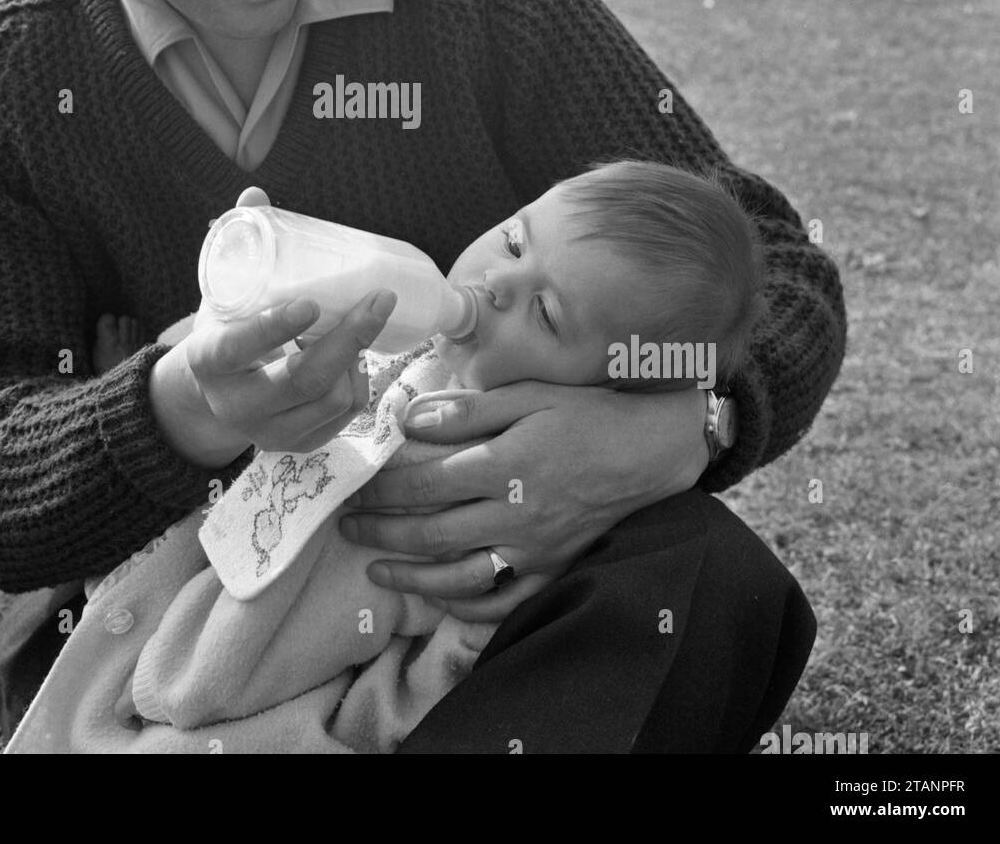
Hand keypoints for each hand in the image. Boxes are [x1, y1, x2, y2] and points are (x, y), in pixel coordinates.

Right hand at [151, 187, 397, 464]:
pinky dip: (358, 383)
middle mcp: (236, 407)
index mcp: (210, 363)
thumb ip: (239, 243)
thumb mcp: (223, 289)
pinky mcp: (297, 446)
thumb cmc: (225, 327)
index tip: (310, 303)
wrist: (213, 393)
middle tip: (378, 300)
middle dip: (349, 340)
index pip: (239, 348)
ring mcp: (268, 433)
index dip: (273, 329)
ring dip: (356, 359)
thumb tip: (256, 194)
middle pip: (302, 380)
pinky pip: (344, 417)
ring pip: (331, 400)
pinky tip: (353, 358)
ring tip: (356, 326)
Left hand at [338, 381, 707, 620]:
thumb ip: (467, 409)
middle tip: (347, 529)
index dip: (384, 488)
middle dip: (382, 532)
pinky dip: (467, 605)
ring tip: (376, 572)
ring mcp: (535, 548)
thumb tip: (409, 418)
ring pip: (460, 575)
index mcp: (505, 465)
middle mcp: (516, 514)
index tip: (356, 487)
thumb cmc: (587, 413)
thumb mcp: (529, 395)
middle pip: (432, 531)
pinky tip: (440, 598)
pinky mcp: (555, 568)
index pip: (426, 483)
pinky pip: (504, 599)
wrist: (651, 449)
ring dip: (412, 577)